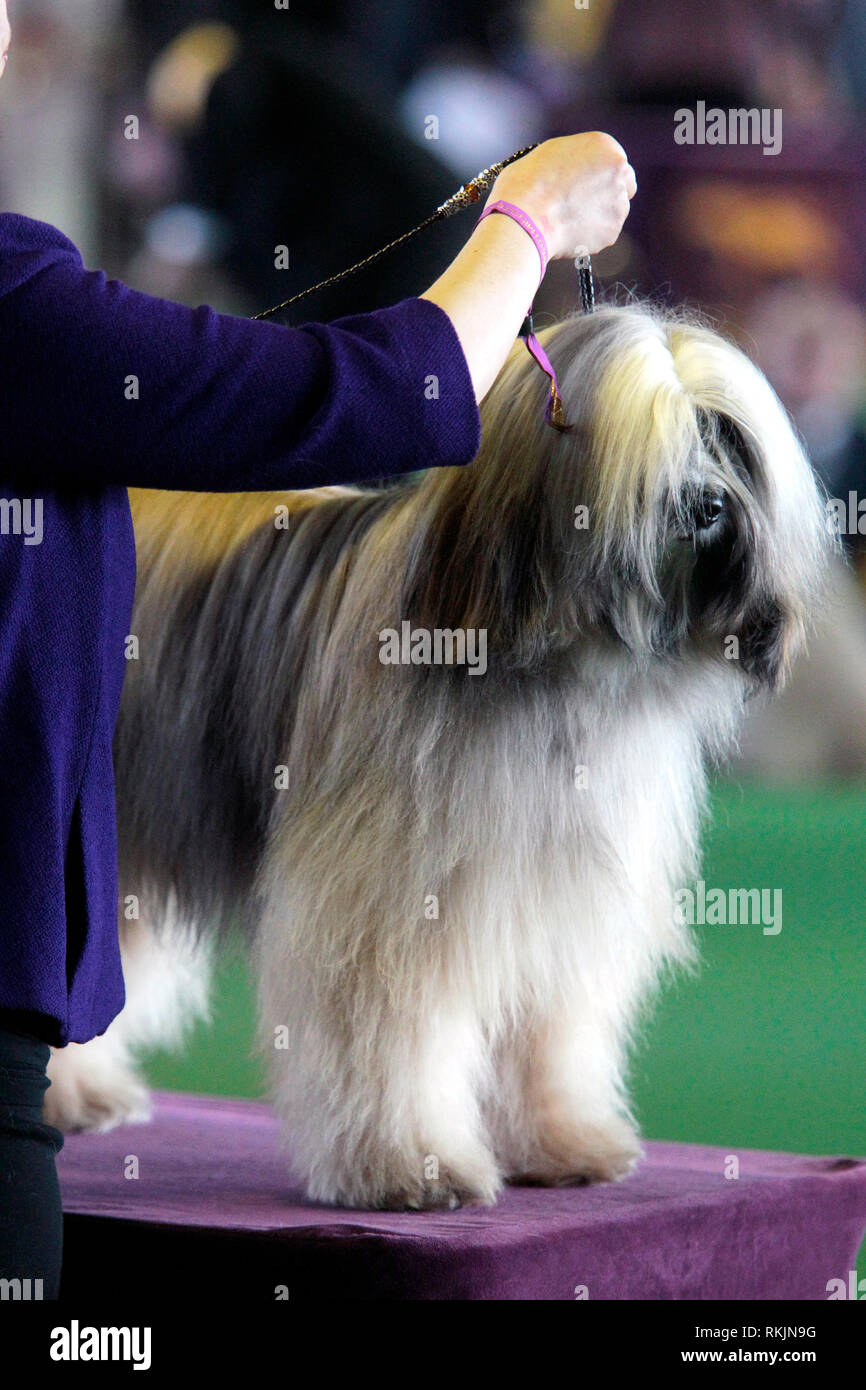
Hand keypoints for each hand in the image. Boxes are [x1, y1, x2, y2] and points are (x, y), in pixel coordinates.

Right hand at [488, 132, 636, 259]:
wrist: (524, 219)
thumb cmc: (527, 184)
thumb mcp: (552, 154)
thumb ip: (575, 161)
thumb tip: (577, 174)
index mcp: (605, 145)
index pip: (615, 162)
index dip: (601, 175)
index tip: (589, 186)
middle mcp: (619, 171)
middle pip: (624, 187)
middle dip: (607, 195)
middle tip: (584, 205)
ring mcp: (619, 203)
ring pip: (614, 212)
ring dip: (598, 216)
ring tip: (567, 220)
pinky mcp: (612, 232)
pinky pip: (603, 234)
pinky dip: (590, 236)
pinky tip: (568, 232)